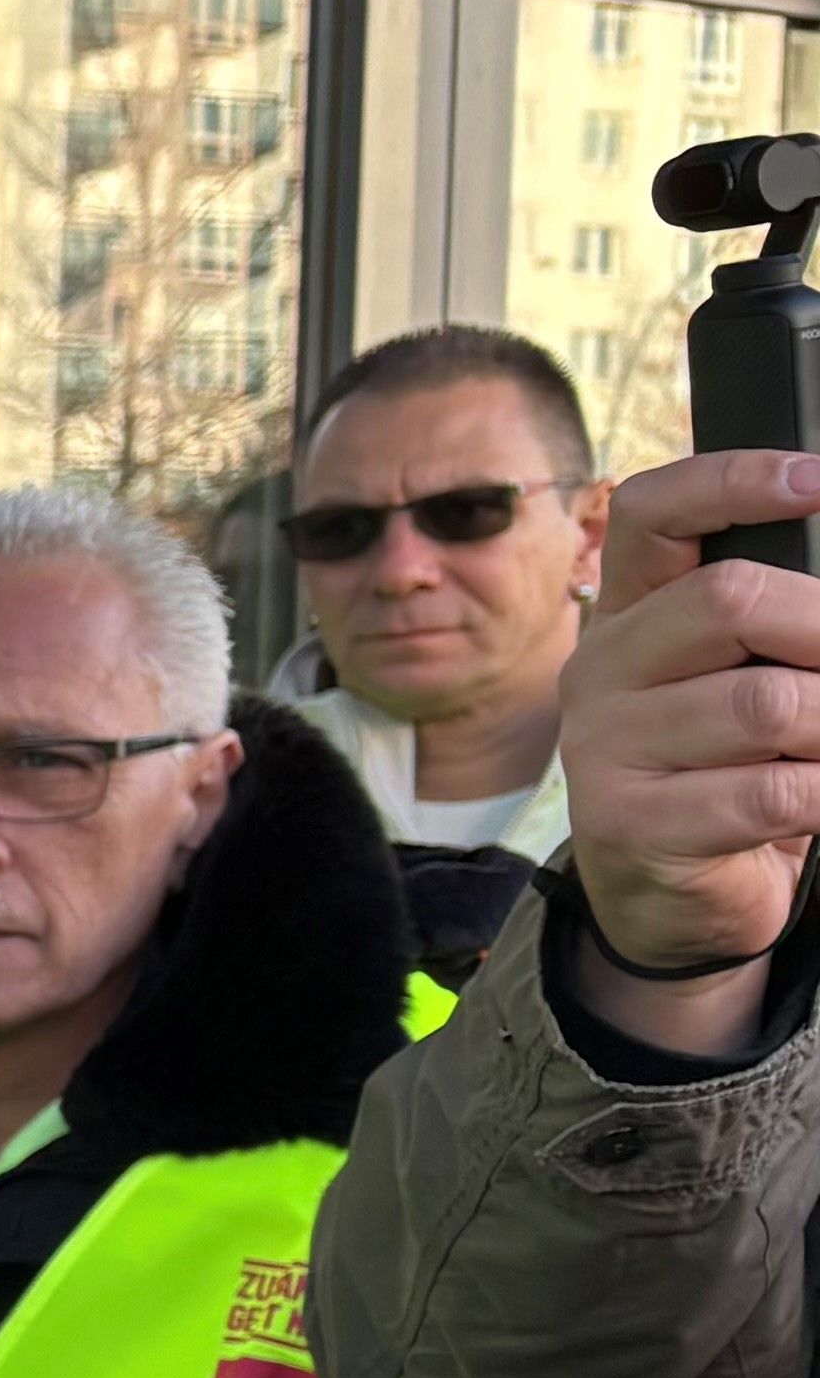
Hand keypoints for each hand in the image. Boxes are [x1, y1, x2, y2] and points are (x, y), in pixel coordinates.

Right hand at [555, 449, 819, 1044]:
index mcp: (628, 613)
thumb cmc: (727, 768)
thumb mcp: (738, 675)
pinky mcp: (632, 824)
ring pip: (766, 704)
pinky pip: (768, 794)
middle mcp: (601, 668)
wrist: (667, 897)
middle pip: (730, 599)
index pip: (651, 512)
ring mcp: (606, 749)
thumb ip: (775, 625)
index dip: (736, 480)